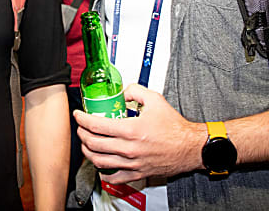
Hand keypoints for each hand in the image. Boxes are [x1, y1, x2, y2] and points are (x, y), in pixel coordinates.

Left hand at [74, 84, 205, 183]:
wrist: (190, 147)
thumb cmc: (175, 127)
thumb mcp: (155, 99)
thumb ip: (136, 90)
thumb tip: (123, 91)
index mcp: (131, 130)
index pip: (97, 126)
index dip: (82, 119)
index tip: (78, 115)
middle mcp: (129, 149)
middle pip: (94, 144)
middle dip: (82, 134)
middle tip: (81, 128)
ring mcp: (132, 163)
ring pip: (100, 162)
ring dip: (88, 152)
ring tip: (86, 144)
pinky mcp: (137, 173)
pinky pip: (114, 178)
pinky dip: (103, 172)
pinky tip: (101, 164)